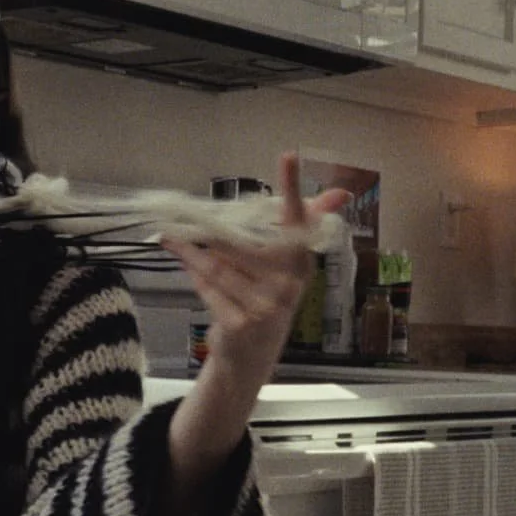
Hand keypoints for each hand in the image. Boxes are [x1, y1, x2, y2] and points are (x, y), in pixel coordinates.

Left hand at [163, 152, 349, 385]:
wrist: (251, 359)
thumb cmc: (263, 303)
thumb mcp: (280, 268)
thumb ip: (293, 228)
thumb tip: (340, 194)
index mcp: (300, 263)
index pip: (298, 219)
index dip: (292, 188)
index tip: (288, 156)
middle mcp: (289, 283)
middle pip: (237, 243)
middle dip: (205, 236)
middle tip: (178, 225)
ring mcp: (267, 305)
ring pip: (216, 265)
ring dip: (191, 254)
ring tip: (175, 242)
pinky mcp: (243, 322)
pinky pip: (208, 288)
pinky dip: (195, 278)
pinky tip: (192, 274)